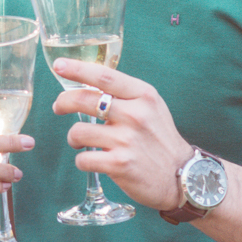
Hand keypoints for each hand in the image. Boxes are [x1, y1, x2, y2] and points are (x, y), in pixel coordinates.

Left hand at [50, 59, 193, 210]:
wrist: (182, 176)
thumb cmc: (160, 138)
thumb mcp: (150, 107)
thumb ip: (124, 94)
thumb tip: (87, 83)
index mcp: (143, 96)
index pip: (104, 76)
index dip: (78, 69)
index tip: (59, 65)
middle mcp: (135, 115)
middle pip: (84, 100)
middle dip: (63, 102)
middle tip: (58, 106)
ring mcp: (127, 140)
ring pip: (78, 132)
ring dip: (73, 138)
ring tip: (81, 142)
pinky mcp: (120, 165)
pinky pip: (83, 159)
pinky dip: (82, 161)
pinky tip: (91, 160)